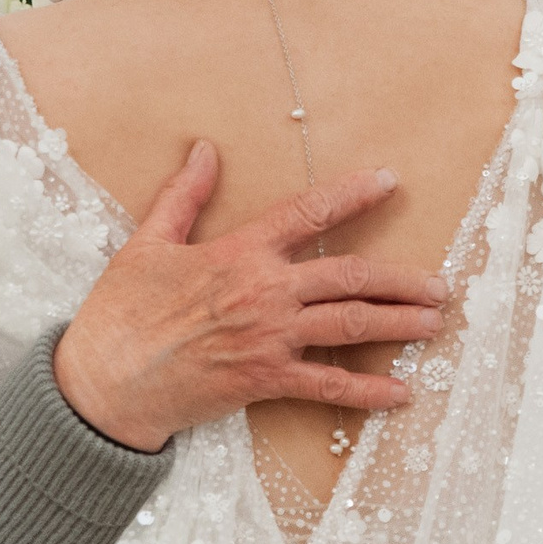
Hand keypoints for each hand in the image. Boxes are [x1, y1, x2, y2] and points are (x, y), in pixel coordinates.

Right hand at [50, 141, 447, 451]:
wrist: (103, 384)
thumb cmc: (120, 313)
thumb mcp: (148, 243)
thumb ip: (183, 196)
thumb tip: (202, 149)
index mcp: (239, 253)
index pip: (307, 213)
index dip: (352, 194)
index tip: (388, 180)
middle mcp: (264, 292)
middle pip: (349, 277)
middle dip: (400, 278)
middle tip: (439, 283)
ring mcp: (268, 338)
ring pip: (349, 326)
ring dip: (397, 323)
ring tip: (433, 322)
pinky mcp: (264, 381)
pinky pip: (326, 387)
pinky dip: (367, 392)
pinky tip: (401, 394)